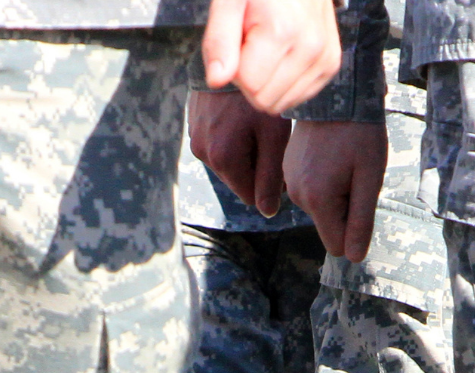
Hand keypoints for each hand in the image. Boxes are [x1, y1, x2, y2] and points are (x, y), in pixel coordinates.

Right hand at [188, 90, 291, 217]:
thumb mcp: (273, 137)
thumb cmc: (256, 97)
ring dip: (242, 150)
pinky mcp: (193, 124)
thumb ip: (270, 178)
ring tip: (256, 124)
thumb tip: (268, 212)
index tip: (281, 159)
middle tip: (271, 137)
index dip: (269, 184)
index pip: (249, 194)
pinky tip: (242, 117)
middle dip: (255, 165)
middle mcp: (203, 154)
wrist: (229, 57)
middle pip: (237, 177)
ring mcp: (195, 138)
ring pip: (226, 159)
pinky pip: (216, 141)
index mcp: (223, 160)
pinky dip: (230, 135)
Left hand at [203, 0, 341, 114]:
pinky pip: (298, 97)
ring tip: (270, 44)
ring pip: (281, 103)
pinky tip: (284, 54)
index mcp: (282, 32)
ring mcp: (324, 57)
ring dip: (269, 79)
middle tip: (255, 41)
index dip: (236, 66)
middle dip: (252, 75)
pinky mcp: (331, 64)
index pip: (248, 85)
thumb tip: (217, 80)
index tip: (242, 39)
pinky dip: (285, 82)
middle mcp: (310, 47)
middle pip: (264, 99)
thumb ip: (219, 41)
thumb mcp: (229, 2)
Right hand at [283, 119, 384, 258]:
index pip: (337, 244)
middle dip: (345, 205)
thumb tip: (352, 257)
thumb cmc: (360, 134)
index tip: (362, 192)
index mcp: (317, 200)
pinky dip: (323, 177)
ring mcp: (288, 181)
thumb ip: (360, 221)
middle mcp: (296, 195)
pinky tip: (331, 152)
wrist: (336, 94)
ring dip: (335, 190)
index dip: (355, 227)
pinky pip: (310, 188)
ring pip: (320, 206)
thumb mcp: (369, 178)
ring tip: (343, 158)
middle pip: (329, 223)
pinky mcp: (287, 168)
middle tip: (355, 170)